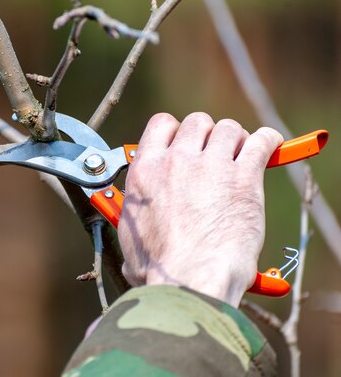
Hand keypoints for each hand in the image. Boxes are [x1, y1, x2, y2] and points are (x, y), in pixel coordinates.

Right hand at [117, 112, 283, 306]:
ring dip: (236, 141)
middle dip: (207, 135)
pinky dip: (268, 143)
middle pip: (197, 122)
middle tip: (215, 156)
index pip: (161, 125)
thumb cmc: (159, 268)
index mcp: (146, 171)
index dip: (176, 131)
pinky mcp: (244, 178)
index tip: (185, 145)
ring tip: (241, 158)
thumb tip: (137, 244)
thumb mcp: (131, 237)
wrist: (189, 279)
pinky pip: (262, 142)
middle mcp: (176, 161)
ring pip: (229, 129)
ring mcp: (211, 166)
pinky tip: (268, 151)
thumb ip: (136, 221)